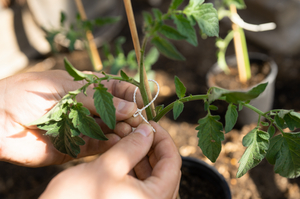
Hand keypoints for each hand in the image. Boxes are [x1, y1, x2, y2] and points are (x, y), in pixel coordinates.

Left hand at [0, 70, 141, 166]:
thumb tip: (131, 108)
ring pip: (111, 129)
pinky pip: (99, 146)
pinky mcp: (76, 147)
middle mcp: (87, 107)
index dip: (131, 93)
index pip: (115, 87)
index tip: (144, 100)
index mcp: (84, 87)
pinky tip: (121, 144)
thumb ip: (97, 100)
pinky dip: (112, 145)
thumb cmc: (26, 95)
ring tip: (135, 134)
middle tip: (143, 122)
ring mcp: (82, 127)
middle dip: (131, 115)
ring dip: (124, 131)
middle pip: (117, 110)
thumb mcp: (63, 89)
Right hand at [40, 122, 181, 198]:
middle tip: (138, 129)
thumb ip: (132, 146)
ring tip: (130, 140)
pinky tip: (124, 156)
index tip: (150, 123)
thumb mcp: (107, 167)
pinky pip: (142, 187)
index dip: (163, 138)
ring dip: (143, 157)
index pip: (172, 161)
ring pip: (154, 178)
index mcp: (156, 198)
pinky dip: (136, 170)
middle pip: (165, 170)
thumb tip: (147, 130)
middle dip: (152, 146)